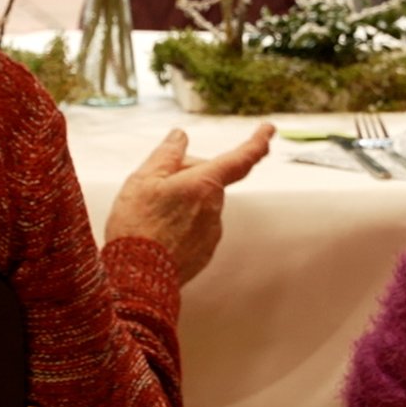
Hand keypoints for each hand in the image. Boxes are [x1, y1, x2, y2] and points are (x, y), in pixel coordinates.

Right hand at [104, 124, 275, 283]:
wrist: (137, 276)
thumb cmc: (137, 226)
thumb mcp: (143, 180)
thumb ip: (166, 154)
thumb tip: (180, 136)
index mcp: (204, 185)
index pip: (240, 158)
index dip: (256, 142)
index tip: (268, 130)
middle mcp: (215, 208)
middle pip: (207, 181)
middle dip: (188, 176)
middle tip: (154, 185)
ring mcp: (211, 233)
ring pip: (201, 205)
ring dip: (183, 203)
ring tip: (150, 215)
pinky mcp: (205, 253)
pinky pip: (197, 228)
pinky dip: (181, 225)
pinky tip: (158, 233)